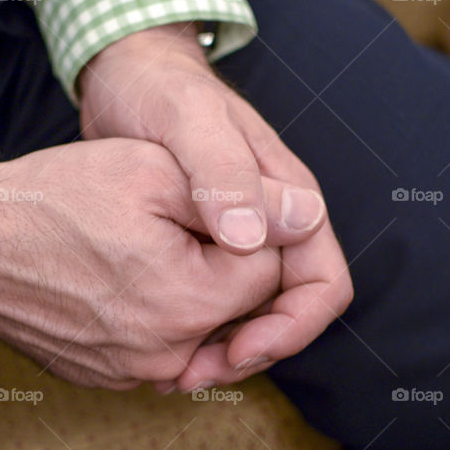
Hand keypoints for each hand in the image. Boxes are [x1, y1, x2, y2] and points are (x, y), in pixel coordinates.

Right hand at [0, 138, 325, 388]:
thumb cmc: (55, 197)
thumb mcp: (153, 171)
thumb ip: (240, 200)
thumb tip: (305, 217)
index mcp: (189, 302)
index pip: (267, 270)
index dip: (244, 225)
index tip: (197, 203)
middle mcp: (166, 353)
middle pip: (237, 305)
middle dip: (219, 259)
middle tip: (165, 219)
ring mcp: (130, 372)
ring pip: (200, 328)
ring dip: (191, 287)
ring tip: (141, 246)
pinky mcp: (104, 377)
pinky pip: (160, 346)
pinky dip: (157, 313)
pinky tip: (121, 278)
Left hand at [79, 23, 353, 389]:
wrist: (126, 75)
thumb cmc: (160, 90)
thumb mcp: (188, 121)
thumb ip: (223, 174)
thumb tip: (253, 240)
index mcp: (289, 198)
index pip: (323, 282)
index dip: (292, 328)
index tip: (241, 352)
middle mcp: (272, 223)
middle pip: (290, 307)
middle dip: (256, 349)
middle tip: (197, 374)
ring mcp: (240, 234)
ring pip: (254, 310)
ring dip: (225, 345)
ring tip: (177, 370)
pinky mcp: (204, 243)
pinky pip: (217, 300)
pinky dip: (199, 327)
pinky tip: (162, 342)